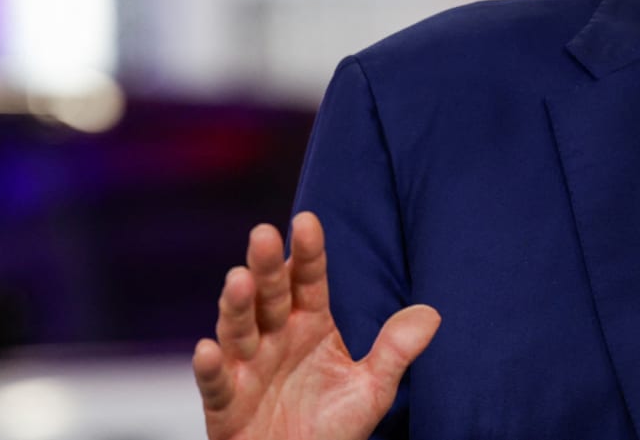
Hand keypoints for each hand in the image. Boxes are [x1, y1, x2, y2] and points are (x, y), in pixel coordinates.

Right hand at [192, 212, 440, 439]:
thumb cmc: (332, 428)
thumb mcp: (372, 390)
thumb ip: (395, 351)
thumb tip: (432, 314)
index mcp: (309, 324)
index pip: (309, 281)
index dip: (308, 253)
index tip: (307, 221)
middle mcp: (274, 337)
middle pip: (269, 296)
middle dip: (266, 266)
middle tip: (264, 234)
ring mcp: (246, 368)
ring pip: (238, 330)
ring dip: (236, 306)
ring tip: (239, 279)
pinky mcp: (226, 404)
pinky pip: (216, 384)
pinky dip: (210, 369)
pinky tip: (207, 350)